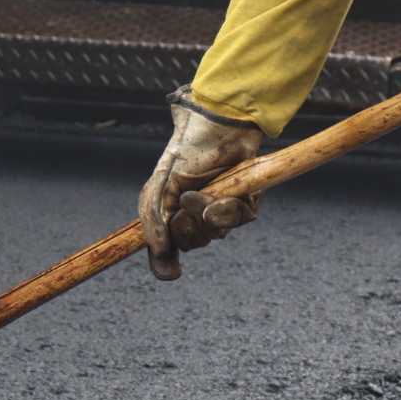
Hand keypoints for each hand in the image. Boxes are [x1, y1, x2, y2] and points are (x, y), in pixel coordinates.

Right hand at [138, 86, 262, 279]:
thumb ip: (153, 220)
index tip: (172, 272)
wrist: (218, 127)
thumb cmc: (187, 153)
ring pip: (215, 234)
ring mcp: (223, 211)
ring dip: (206, 213)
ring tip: (203, 191)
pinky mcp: (246, 204)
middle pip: (192, 244)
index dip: (167, 261)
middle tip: (186, 199)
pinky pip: (237, 221)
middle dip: (187, 225)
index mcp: (175, 214)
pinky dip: (228, 207)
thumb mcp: (159, 186)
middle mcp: (199, 216)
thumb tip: (161, 259)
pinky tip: (224, 190)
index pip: (170, 248)